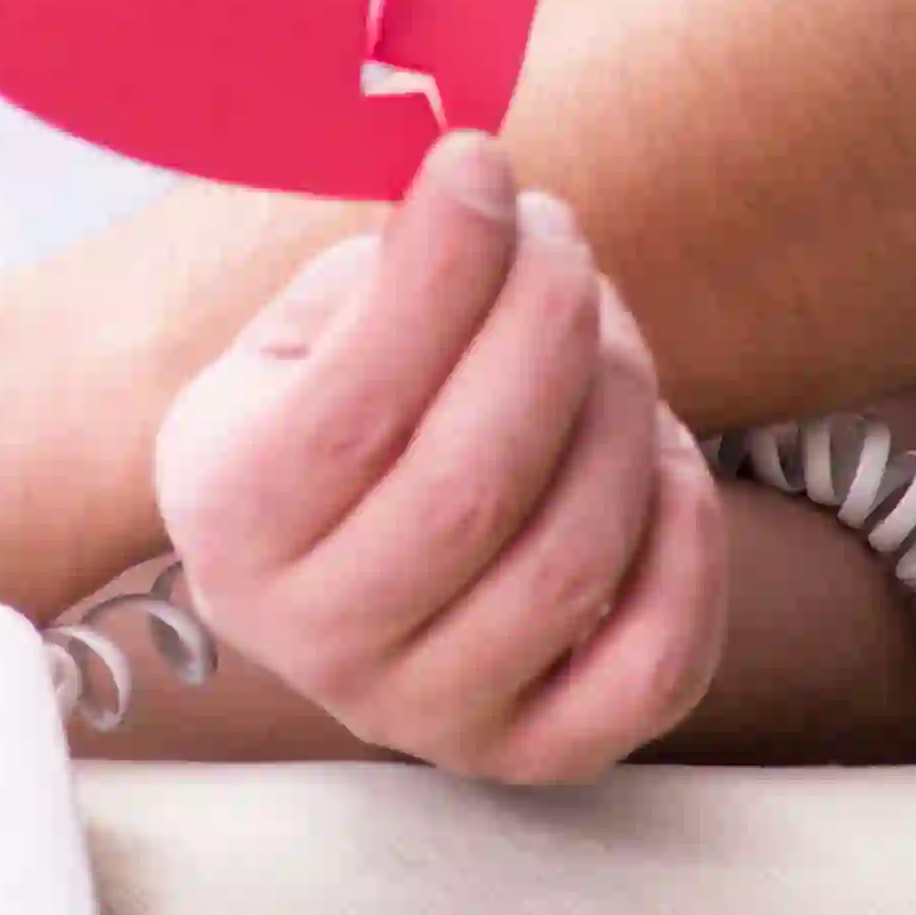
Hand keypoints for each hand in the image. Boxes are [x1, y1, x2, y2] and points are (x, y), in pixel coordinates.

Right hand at [147, 127, 726, 783]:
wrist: (340, 554)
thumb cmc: (334, 406)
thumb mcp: (310, 330)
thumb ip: (386, 272)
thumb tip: (485, 194)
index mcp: (228, 521)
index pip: (355, 402)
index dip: (438, 274)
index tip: (482, 162)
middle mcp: (314, 643)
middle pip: (470, 486)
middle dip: (545, 330)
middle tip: (562, 243)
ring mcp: (427, 715)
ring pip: (570, 564)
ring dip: (618, 415)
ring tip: (606, 335)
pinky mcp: (535, 752)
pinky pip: (654, 662)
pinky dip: (687, 539)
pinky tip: (656, 454)